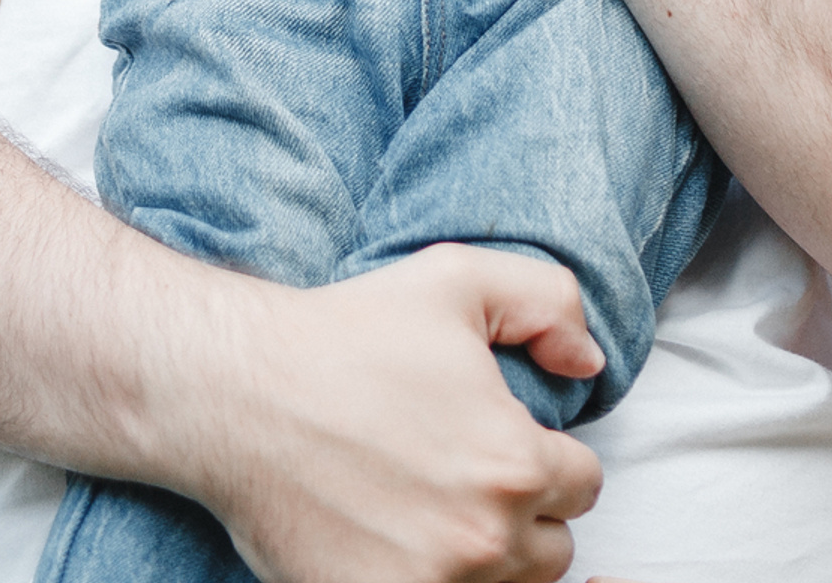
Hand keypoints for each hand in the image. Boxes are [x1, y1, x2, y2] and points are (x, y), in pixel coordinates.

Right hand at [185, 247, 604, 582]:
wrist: (242, 395)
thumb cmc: (349, 333)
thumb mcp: (459, 279)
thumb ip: (548, 304)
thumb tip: (589, 365)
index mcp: (515, 462)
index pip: (584, 485)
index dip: (551, 457)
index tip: (506, 440)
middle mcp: (484, 538)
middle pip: (552, 552)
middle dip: (526, 515)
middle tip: (472, 477)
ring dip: (489, 558)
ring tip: (442, 512)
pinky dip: (437, 581)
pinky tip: (410, 547)